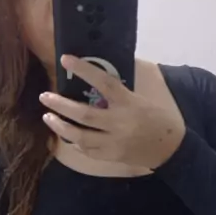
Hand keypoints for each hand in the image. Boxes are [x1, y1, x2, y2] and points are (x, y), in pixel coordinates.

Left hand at [39, 56, 185, 169]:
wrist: (170, 148)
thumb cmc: (157, 120)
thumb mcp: (141, 100)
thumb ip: (119, 94)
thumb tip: (97, 79)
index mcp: (128, 103)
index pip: (103, 82)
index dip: (84, 69)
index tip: (65, 59)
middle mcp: (119, 122)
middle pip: (84, 114)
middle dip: (61, 105)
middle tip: (45, 97)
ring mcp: (114, 142)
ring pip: (81, 136)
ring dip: (61, 126)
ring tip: (48, 117)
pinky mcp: (112, 156)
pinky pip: (88, 150)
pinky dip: (75, 142)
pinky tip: (67, 134)